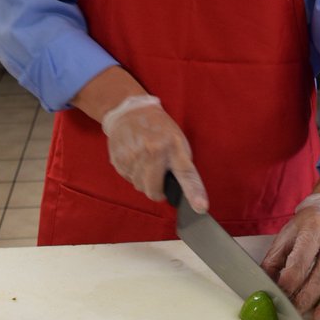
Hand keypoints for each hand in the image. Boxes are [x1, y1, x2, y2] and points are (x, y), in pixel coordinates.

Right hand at [101, 95, 207, 211]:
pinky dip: (133, 174)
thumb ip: (180, 164)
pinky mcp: (119, 160)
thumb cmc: (159, 127)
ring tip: (145, 161)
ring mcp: (133, 157)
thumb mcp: (177, 140)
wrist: (131, 112)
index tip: (201, 207)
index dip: (194, 193)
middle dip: (158, 190)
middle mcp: (152, 152)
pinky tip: (135, 158)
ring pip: (140, 187)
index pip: (186, 174)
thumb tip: (180, 190)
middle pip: (154, 191)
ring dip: (144, 181)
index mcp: (172, 146)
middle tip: (159, 175)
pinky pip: (128, 180)